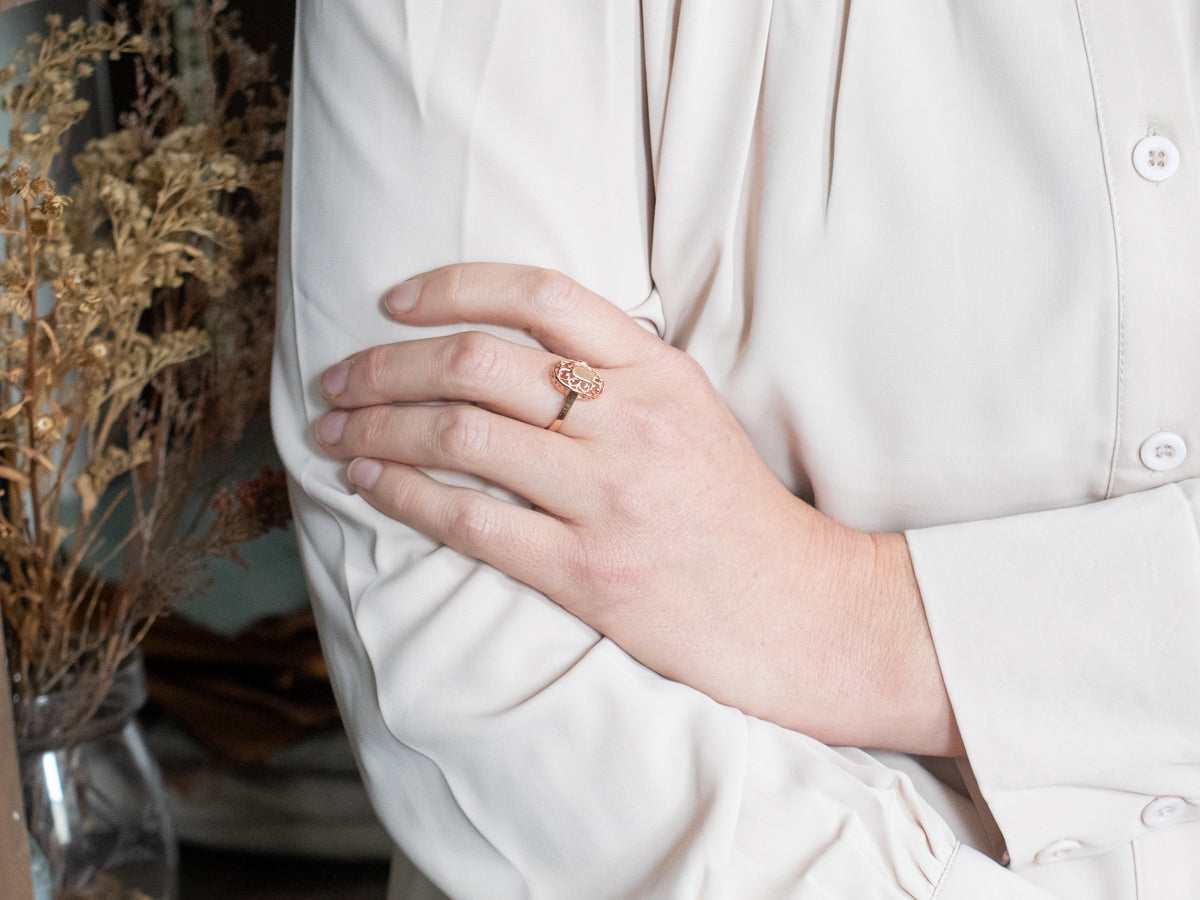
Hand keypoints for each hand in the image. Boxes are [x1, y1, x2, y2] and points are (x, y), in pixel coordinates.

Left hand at [315, 263, 961, 754]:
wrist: (794, 608)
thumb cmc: (733, 508)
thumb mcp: (691, 410)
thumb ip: (617, 370)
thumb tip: (510, 344)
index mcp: (659, 372)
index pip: (542, 297)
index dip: (454, 287)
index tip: (396, 301)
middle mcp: (631, 423)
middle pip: (478, 364)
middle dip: (387, 364)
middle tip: (339, 377)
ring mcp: (608, 498)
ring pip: (462, 436)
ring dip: (378, 425)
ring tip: (335, 428)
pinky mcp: (585, 571)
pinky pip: (470, 520)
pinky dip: (403, 493)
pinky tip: (368, 480)